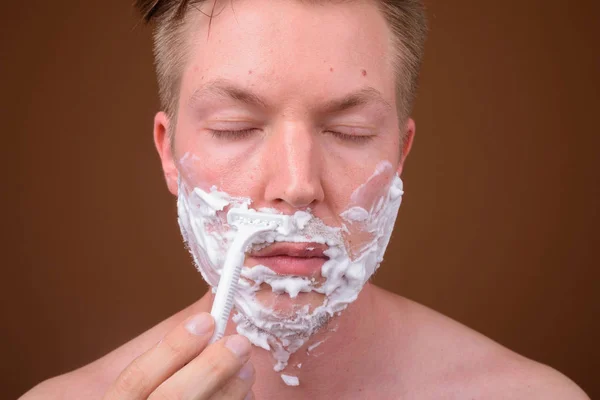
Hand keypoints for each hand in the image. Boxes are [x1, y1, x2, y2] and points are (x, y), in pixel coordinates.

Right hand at [103, 313, 254, 399]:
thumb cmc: (153, 398)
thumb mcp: (142, 388)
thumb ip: (162, 366)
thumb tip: (204, 329)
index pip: (135, 379)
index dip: (173, 347)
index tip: (205, 321)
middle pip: (173, 398)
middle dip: (211, 367)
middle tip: (239, 343)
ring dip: (232, 388)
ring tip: (246, 368)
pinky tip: (244, 394)